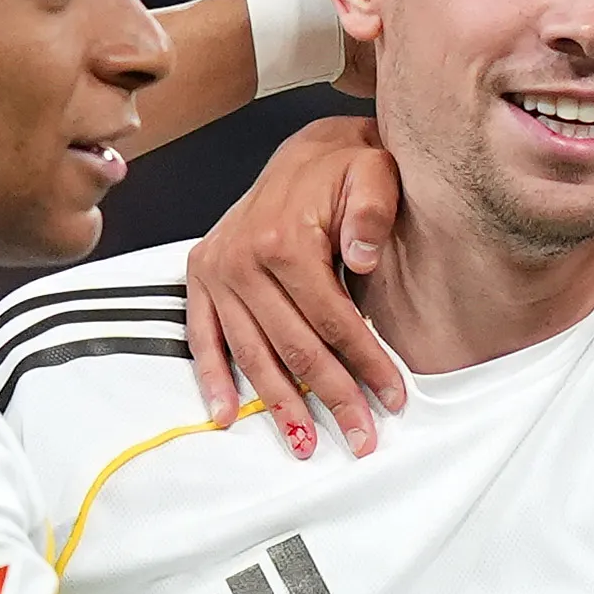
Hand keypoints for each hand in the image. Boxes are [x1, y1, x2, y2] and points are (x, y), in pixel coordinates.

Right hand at [183, 117, 405, 458]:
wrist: (306, 150)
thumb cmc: (345, 167)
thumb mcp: (373, 172)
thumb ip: (373, 210)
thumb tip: (363, 258)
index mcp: (285, 239)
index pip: (333, 320)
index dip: (366, 362)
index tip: (394, 397)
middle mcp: (243, 259)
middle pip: (294, 347)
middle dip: (332, 398)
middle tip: (361, 438)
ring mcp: (218, 271)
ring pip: (253, 353)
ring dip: (279, 405)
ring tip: (306, 444)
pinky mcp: (200, 277)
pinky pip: (203, 338)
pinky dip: (213, 379)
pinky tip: (228, 416)